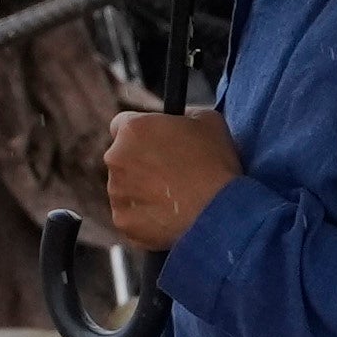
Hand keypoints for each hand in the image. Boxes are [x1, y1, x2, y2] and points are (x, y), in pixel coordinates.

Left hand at [98, 108, 245, 255]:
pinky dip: (145, 218)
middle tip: (169, 175)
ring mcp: (116, 192)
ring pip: (125, 189)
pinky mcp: (123, 220)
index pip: (122, 126)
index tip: (154, 145)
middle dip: (140, 164)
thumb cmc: (216, 164)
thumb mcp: (208, 121)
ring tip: (174, 198)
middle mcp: (116, 158)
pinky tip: (169, 216)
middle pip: (122, 159)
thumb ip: (183, 116)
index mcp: (133, 129)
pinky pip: (130, 217)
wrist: (220, 211)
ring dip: (142, 192)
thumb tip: (179, 121)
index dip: (140, 135)